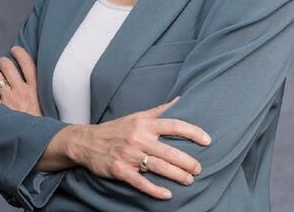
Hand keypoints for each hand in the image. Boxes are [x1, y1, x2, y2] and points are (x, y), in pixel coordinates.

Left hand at [0, 45, 42, 116]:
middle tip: (2, 63)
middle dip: (3, 61)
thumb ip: (38, 89)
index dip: (19, 52)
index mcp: (35, 89)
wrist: (37, 143)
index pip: (27, 62)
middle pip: (8, 66)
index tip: (15, 49)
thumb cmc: (41, 123)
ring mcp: (9, 100)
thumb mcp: (45, 103)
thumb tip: (28, 74)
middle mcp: (22, 91)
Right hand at [70, 96, 210, 199]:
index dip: (193, 132)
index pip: (174, 125)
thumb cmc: (116, 128)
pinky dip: (155, 189)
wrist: (86, 142)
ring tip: (189, 180)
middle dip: (187, 161)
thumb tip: (181, 98)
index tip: (207, 141)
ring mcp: (129, 155)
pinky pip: (140, 182)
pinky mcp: (120, 170)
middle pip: (169, 150)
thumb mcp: (137, 115)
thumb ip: (160, 110)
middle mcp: (138, 138)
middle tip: (198, 169)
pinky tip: (167, 194)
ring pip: (158, 166)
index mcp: (144, 123)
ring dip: (176, 175)